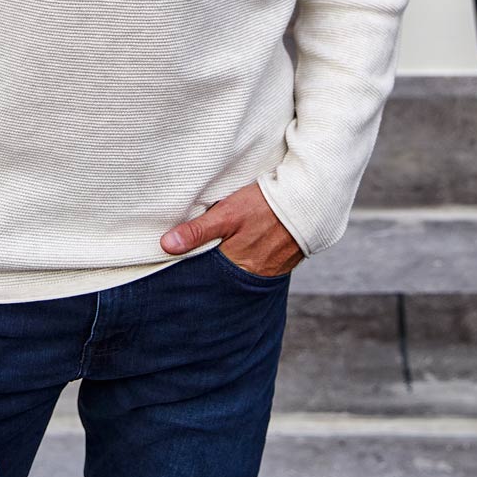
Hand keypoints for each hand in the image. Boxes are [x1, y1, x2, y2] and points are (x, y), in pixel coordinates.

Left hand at [160, 181, 304, 276]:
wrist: (309, 200)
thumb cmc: (265, 205)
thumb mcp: (228, 213)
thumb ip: (198, 231)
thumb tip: (166, 245)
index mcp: (237, 263)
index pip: (208, 274)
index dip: (195, 269)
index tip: (180, 267)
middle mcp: (254, 273)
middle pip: (225, 275)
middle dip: (213, 270)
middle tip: (199, 263)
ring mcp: (271, 269)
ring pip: (242, 271)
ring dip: (232, 264)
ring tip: (223, 252)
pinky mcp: (283, 261)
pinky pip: (260, 265)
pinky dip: (250, 260)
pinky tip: (246, 248)